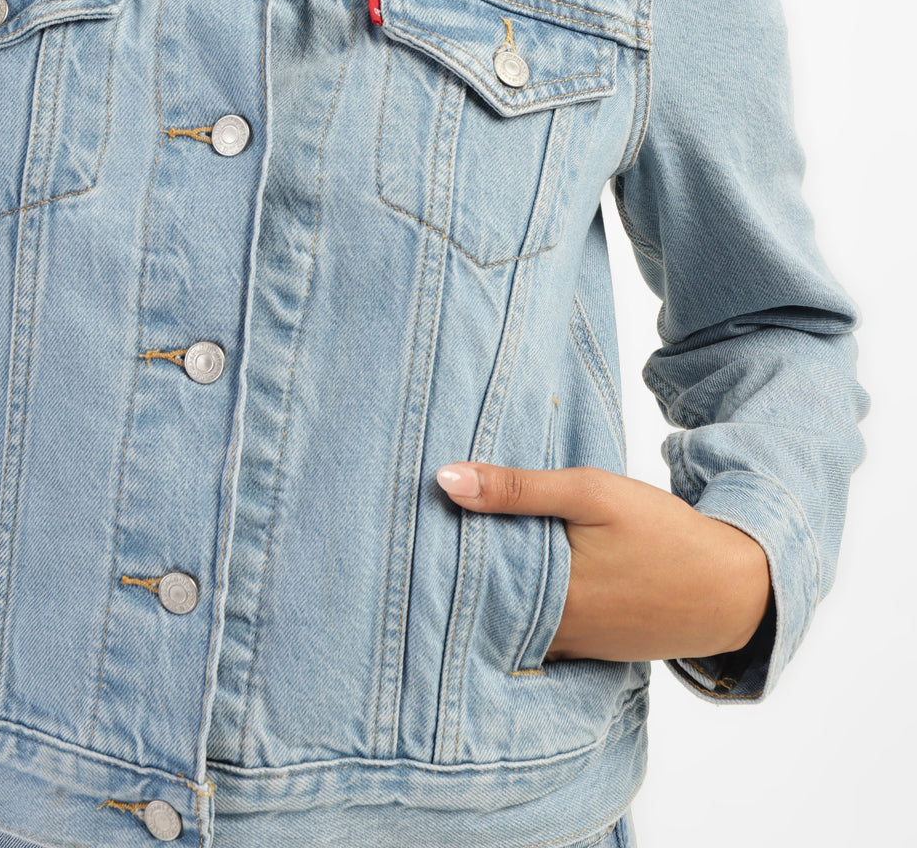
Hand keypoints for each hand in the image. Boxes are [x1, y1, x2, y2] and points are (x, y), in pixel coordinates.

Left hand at [435, 461, 772, 662]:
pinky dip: (513, 614)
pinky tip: (497, 589)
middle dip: (447, 583)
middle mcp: (550, 633)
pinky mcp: (586, 650)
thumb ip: (518, 488)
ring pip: (504, 624)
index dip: (430, 563)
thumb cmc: (661, 532)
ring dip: (478, 598)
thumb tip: (444, 479)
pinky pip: (534, 636)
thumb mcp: (590, 494)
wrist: (733, 587)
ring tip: (437, 566)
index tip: (396, 540)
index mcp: (547, 595)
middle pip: (479, 608)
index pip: (464, 583)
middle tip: (404, 552)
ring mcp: (569, 648)